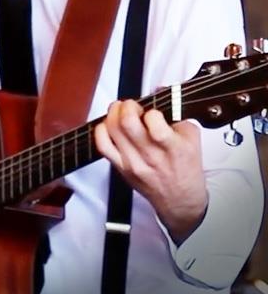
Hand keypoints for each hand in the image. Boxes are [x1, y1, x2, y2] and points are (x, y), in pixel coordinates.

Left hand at [94, 100, 207, 242]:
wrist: (180, 200)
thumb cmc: (186, 168)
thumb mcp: (193, 139)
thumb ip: (179, 116)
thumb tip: (160, 93)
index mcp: (174, 147)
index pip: (154, 122)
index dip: (151, 111)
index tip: (152, 112)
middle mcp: (152, 156)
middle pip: (127, 123)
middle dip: (126, 106)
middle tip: (131, 105)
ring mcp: (134, 162)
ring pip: (112, 131)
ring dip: (113, 113)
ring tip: (119, 110)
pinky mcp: (121, 168)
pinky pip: (103, 146)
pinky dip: (101, 131)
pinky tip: (108, 126)